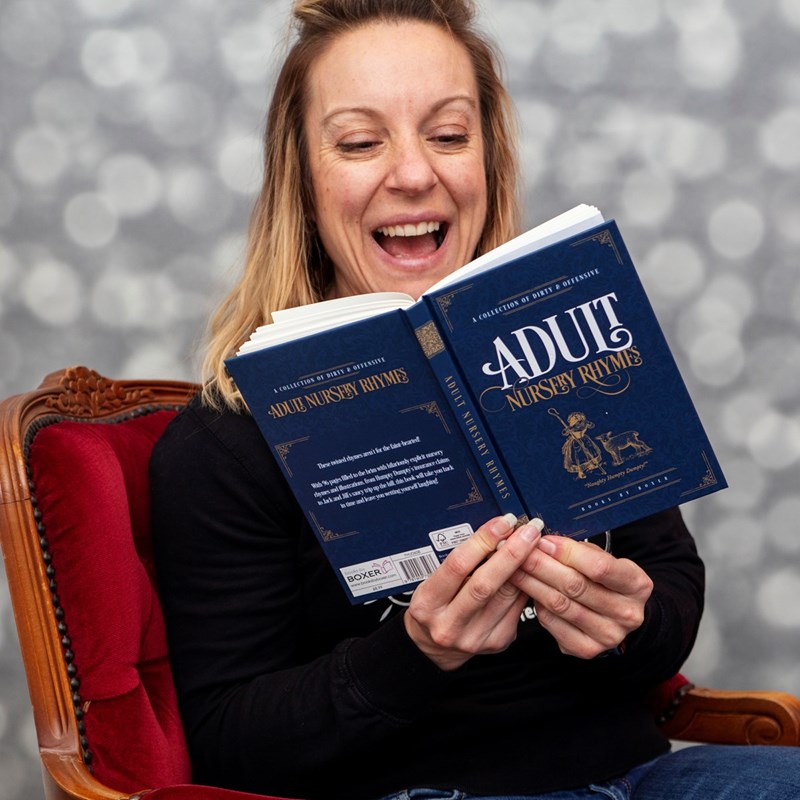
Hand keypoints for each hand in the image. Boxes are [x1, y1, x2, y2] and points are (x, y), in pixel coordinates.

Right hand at [404, 515, 542, 670]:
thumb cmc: (436, 604)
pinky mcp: (496, 642)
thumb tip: (498, 533)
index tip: (503, 522)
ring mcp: (475, 637)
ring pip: (507, 595)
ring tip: (534, 544)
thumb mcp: (435, 580)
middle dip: (512, 552)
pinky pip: (518, 607)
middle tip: (529, 530)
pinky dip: (525, 585)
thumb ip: (463, 562)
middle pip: (486, 584)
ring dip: (524, 566)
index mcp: (428, 603)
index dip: (484, 540)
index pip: (458, 566)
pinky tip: (530, 571)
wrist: (435, 644)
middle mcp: (449, 625)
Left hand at [510, 535, 652, 658]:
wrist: (616, 613)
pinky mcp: (586, 649)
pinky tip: (527, 590)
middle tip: (518, 551)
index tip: (543, 541)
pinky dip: (536, 604)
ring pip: (560, 604)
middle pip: (575, 586)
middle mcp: (627, 614)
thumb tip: (542, 540)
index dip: (566, 553)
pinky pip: (552, 623)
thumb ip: (578, 551)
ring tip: (514, 567)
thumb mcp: (603, 559)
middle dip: (541, 565)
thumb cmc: (605, 580)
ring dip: (531, 583)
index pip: (599, 567)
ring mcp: (608, 635)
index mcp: (637, 585)